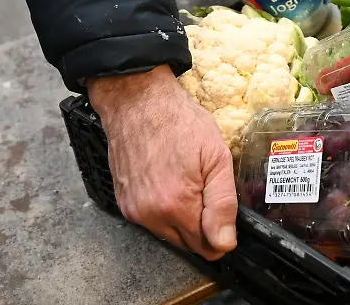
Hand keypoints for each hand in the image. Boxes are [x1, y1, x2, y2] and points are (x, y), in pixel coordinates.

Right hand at [89, 65, 237, 260]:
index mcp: (176, 205)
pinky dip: (165, 211)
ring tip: (190, 183)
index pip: (206, 247)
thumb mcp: (216, 157)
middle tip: (207, 190)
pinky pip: (152, 221)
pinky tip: (172, 183)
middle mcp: (149, 215)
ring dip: (184, 219)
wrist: (138, 102)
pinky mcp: (123, 203)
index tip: (225, 212)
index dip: (222, 234)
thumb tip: (225, 243)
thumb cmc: (180, 122)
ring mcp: (133, 210)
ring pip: (169, 234)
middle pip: (187, 244)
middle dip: (203, 227)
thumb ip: (223, 204)